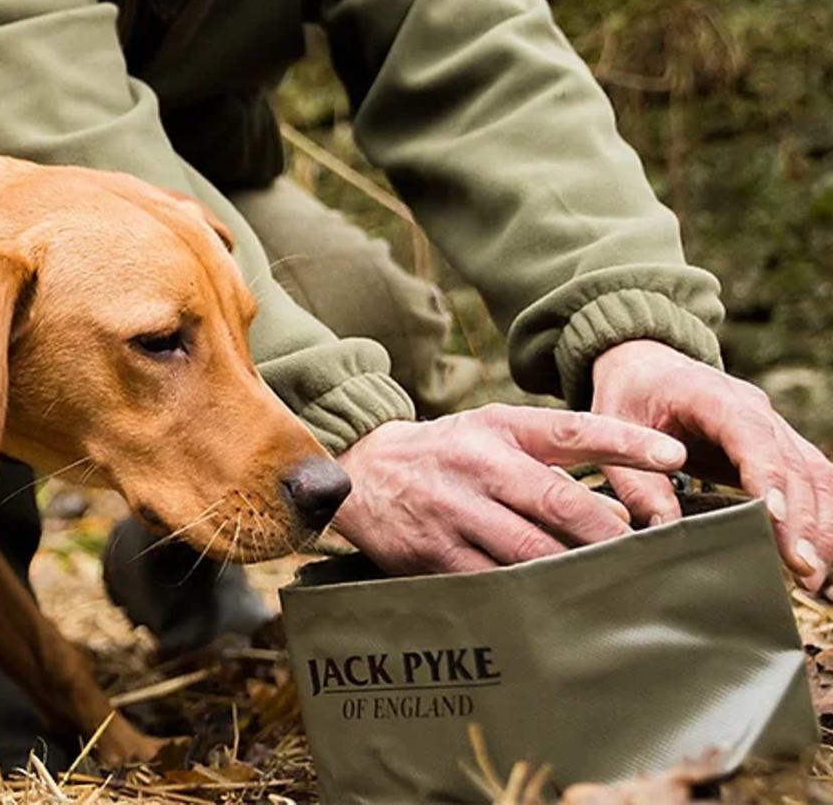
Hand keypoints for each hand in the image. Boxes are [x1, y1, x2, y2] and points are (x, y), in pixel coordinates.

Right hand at [333, 404, 686, 574]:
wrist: (365, 473)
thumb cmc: (448, 454)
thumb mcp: (494, 435)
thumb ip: (553, 464)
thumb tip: (623, 511)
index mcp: (500, 428)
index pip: (572, 430)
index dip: (626, 441)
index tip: (674, 457)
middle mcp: (480, 465)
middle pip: (560, 500)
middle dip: (610, 534)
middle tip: (648, 557)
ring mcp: (457, 511)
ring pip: (531, 550)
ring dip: (575, 573)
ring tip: (611, 589)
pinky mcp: (436, 554)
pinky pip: (495, 584)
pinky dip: (530, 598)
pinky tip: (556, 609)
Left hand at [592, 339, 832, 590]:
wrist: (645, 366)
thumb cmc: (630, 398)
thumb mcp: (613, 430)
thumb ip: (637, 480)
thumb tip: (667, 527)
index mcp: (707, 393)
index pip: (748, 433)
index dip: (765, 474)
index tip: (775, 518)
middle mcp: (751, 406)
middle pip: (789, 460)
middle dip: (800, 517)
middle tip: (801, 569)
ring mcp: (770, 424)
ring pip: (812, 471)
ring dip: (819, 523)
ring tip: (811, 575)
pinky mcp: (778, 445)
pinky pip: (812, 477)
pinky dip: (821, 516)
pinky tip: (817, 554)